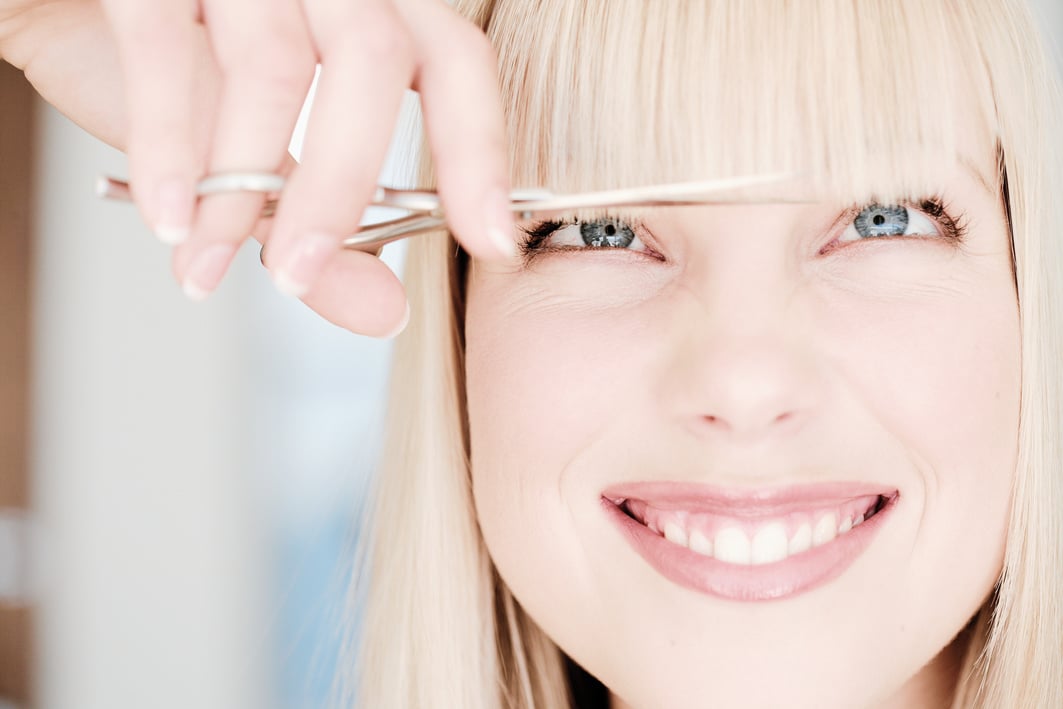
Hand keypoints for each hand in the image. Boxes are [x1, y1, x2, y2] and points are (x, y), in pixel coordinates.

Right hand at [0, 0, 511, 336]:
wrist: (54, 1)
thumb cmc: (174, 65)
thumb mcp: (257, 157)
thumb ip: (321, 230)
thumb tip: (387, 313)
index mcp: (367, 6)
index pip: (454, 63)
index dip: (481, 152)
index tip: (494, 244)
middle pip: (376, 56)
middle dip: (344, 184)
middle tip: (299, 274)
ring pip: (276, 62)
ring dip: (241, 184)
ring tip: (204, 264)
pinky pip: (165, 47)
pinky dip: (166, 146)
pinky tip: (164, 221)